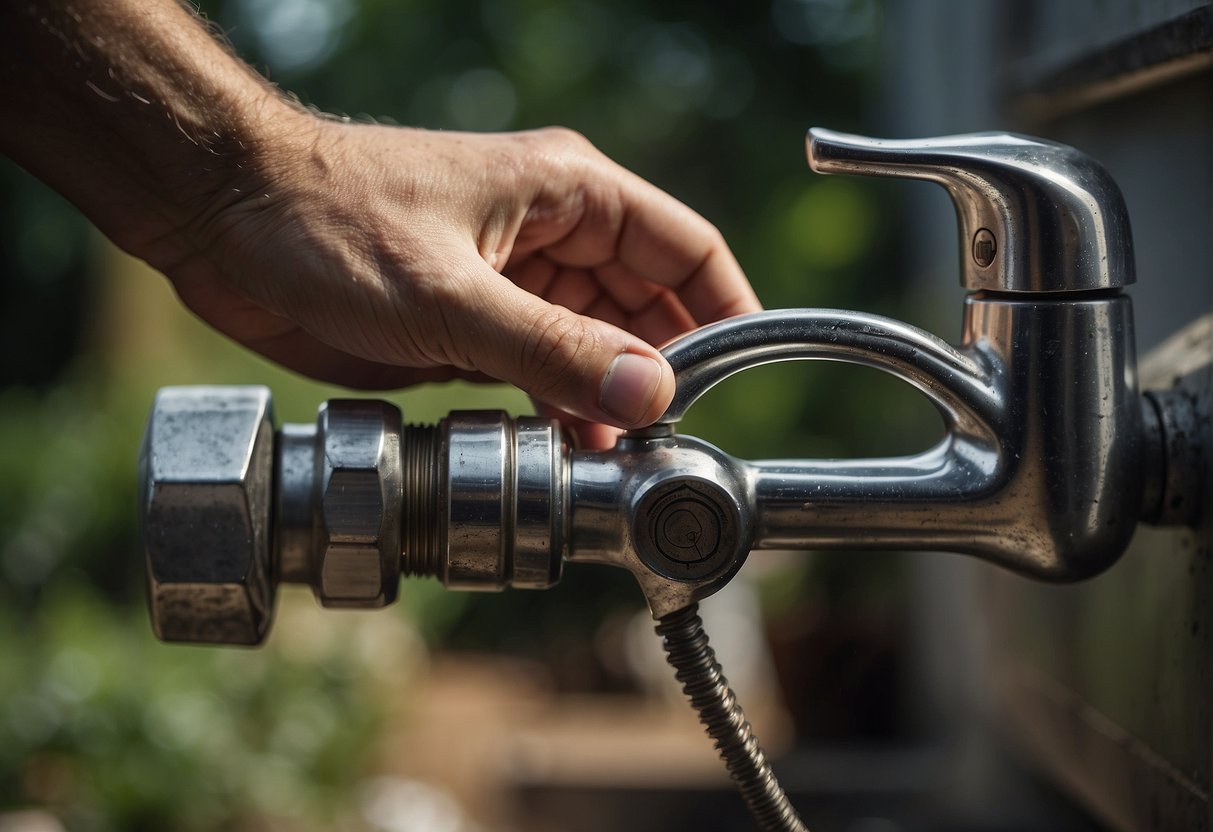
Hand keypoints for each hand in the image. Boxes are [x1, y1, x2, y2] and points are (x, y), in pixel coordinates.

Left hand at [160, 119, 760, 446]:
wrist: (224, 221)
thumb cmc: (329, 224)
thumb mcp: (449, 297)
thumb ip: (552, 351)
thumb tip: (650, 395)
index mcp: (569, 195)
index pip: (685, 249)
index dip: (724, 311)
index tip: (742, 379)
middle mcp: (553, 237)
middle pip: (647, 307)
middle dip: (666, 372)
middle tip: (675, 444)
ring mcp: (513, 283)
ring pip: (595, 347)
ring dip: (613, 401)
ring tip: (625, 462)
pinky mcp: (472, 323)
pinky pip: (542, 370)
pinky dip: (561, 410)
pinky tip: (567, 453)